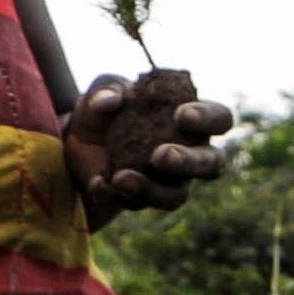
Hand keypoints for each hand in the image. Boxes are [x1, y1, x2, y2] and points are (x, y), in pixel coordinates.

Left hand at [64, 64, 236, 215]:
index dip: (207, 119)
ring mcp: (170, 180)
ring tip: (121, 178)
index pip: (219, 118)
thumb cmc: (104, 109)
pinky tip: (98, 183)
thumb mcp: (102, 92)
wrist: (75, 141)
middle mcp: (191, 152)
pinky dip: (117, 196)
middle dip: (188, 162)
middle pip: (212, 164)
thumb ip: (106, 90)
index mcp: (193, 118)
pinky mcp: (145, 198)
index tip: (182, 115)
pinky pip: (139, 204)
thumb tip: (107, 101)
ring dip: (152, 189)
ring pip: (178, 195)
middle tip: (161, 155)